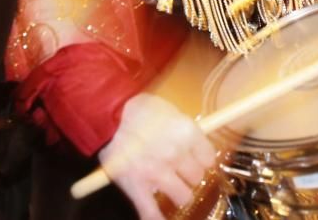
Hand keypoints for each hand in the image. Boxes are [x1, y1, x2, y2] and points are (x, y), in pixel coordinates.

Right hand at [100, 94, 215, 219]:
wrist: (108, 114)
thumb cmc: (141, 109)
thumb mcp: (170, 111)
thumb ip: (185, 130)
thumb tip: (196, 146)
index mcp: (187, 133)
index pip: (209, 158)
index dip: (202, 159)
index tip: (197, 160)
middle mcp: (176, 154)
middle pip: (197, 177)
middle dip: (189, 175)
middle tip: (180, 170)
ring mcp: (157, 172)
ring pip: (183, 196)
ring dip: (178, 194)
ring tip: (172, 188)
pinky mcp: (137, 186)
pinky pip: (151, 212)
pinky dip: (156, 218)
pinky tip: (160, 219)